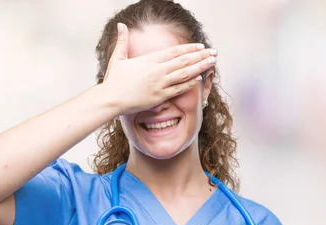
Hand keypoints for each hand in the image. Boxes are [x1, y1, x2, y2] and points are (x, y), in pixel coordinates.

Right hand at [102, 22, 217, 114]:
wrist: (110, 99)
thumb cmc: (113, 80)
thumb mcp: (118, 58)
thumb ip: (123, 41)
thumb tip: (121, 24)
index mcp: (149, 60)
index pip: (174, 52)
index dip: (189, 48)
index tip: (200, 46)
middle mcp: (157, 71)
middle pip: (183, 61)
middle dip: (200, 56)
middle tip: (214, 52)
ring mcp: (160, 84)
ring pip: (184, 74)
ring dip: (200, 67)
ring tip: (212, 63)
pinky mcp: (159, 97)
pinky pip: (178, 89)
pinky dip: (190, 84)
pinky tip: (200, 79)